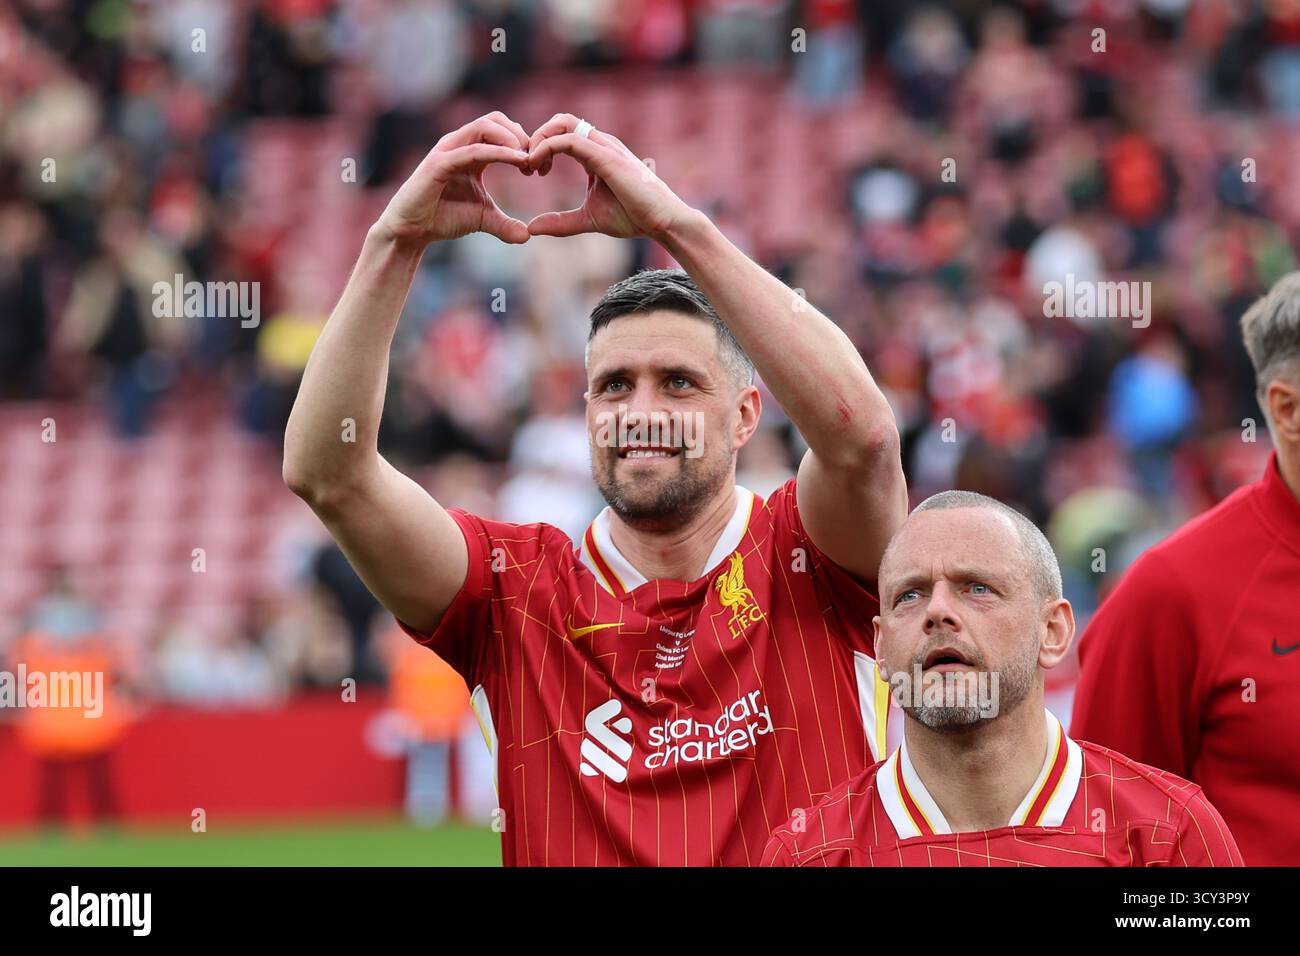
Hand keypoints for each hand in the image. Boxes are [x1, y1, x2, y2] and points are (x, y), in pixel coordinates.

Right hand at [375, 112, 532, 246]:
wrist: (411, 230)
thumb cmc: (443, 218)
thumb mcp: (482, 219)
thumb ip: (505, 224)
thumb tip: (526, 235)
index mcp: (471, 151)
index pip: (501, 130)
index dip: (524, 143)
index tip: (540, 166)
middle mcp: (459, 144)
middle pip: (495, 120)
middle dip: (520, 135)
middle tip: (537, 159)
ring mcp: (448, 150)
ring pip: (485, 126)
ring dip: (512, 138)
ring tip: (528, 158)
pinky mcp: (440, 163)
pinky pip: (474, 150)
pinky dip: (498, 152)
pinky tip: (518, 161)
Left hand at [524, 114, 695, 242]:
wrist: (662, 222)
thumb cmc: (633, 217)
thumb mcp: (587, 219)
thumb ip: (560, 222)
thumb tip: (531, 228)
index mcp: (595, 153)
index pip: (561, 133)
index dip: (540, 147)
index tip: (531, 172)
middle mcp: (600, 144)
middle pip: (559, 121)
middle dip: (536, 138)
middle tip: (527, 166)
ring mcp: (604, 147)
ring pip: (562, 124)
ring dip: (538, 141)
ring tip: (529, 166)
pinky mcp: (606, 157)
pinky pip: (570, 140)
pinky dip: (547, 148)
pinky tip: (537, 166)